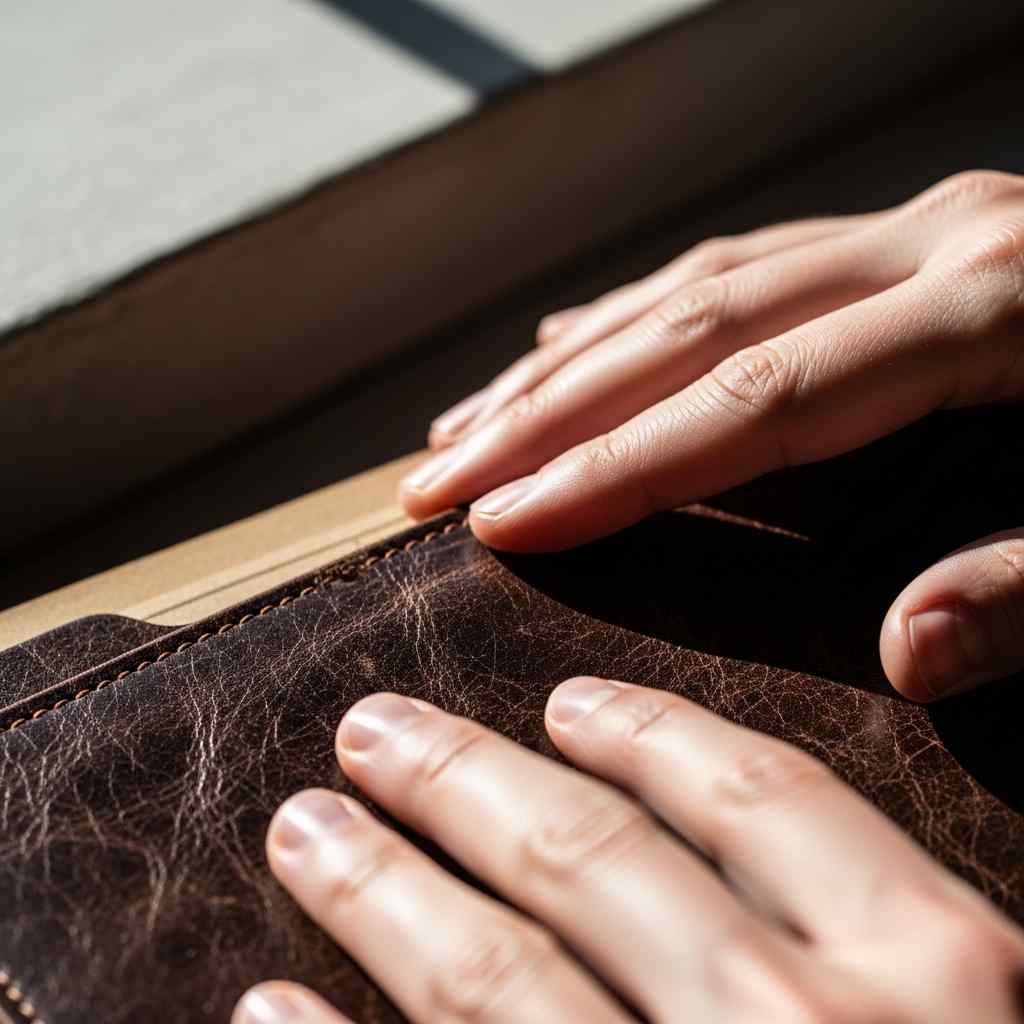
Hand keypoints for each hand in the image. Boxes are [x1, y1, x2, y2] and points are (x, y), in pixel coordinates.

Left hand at [234, 680, 1023, 1022]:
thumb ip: (871, 946)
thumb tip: (726, 863)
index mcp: (936, 981)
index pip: (759, 801)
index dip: (653, 732)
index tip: (563, 702)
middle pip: (594, 859)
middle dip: (467, 782)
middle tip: (371, 733)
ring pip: (493, 979)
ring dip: (379, 890)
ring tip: (304, 829)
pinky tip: (264, 1018)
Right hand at [399, 171, 1023, 701]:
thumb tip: (900, 656)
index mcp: (990, 308)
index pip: (754, 402)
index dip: (618, 467)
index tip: (501, 524)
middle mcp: (926, 245)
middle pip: (689, 331)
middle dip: (546, 413)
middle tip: (430, 480)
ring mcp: (909, 231)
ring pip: (690, 291)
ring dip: (565, 364)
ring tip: (461, 427)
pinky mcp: (900, 244)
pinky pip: (731, 272)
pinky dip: (632, 319)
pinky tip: (560, 350)